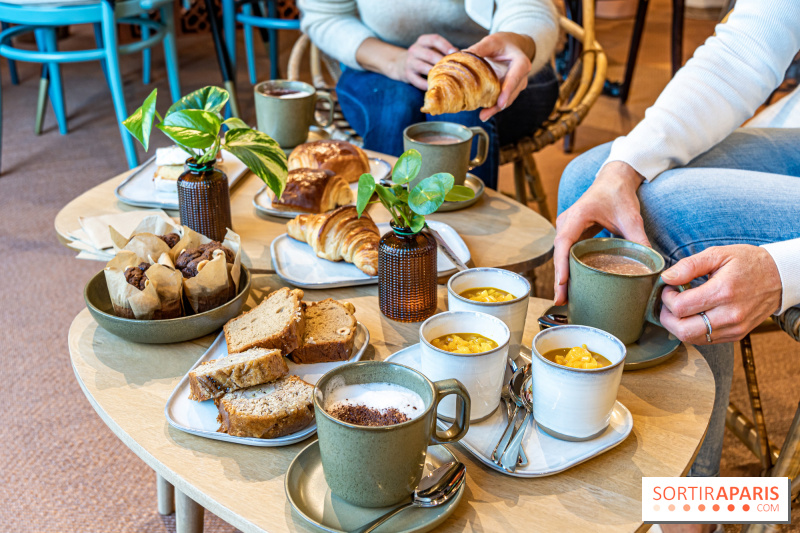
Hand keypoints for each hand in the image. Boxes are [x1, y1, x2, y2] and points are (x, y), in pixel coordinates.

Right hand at [391, 34, 456, 89]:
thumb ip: (444, 51)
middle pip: (429, 54)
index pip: (434, 39)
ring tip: (445, 78)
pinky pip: (417, 80)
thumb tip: (461, 55)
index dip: (445, 45)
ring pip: (422, 67)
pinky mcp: (407, 74)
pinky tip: (434, 86)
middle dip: (441, 62)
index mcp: (423, 40)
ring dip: (434, 73)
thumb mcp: (432, 49)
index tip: (454, 52)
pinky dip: (426, 84)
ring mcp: (409, 62)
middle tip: (453, 68)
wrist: (401, 64)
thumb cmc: (424, 57)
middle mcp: (414, 49)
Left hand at [467, 32, 535, 120]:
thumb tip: (463, 55)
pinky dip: (493, 106)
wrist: (512, 46)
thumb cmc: (503, 43)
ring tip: (482, 116)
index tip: (500, 102)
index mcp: (521, 63)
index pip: (515, 77)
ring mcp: (516, 85)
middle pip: (511, 94)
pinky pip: (502, 99)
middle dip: (498, 106)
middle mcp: (521, 76)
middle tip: (484, 115)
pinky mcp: (509, 91)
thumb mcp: (492, 41)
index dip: (508, 91)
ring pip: (507, 100)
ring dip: (495, 109)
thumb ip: (480, 48)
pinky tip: (483, 112)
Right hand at [553, 161, 647, 304]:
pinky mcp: (572, 232)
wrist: (615, 178)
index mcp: (576, 217)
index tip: (562, 285)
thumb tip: (653, 266)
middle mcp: (566, 222)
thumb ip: (640, 241)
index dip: (561, 266)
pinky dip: (567, 267)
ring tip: (564, 296)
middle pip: (559, 254)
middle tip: (562, 300)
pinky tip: (570, 283)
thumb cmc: (619, 194)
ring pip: (560, 254)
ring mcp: (567, 227)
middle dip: (559, 278)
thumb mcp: (631, 218)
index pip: (564, 244)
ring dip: (561, 275)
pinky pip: (566, 252)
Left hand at [659, 245, 781, 343]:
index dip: (666, 298)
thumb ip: (689, 265)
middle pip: (683, 330)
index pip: (680, 307)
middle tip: (668, 303)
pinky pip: (706, 340)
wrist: (779, 277)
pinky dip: (692, 331)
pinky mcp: (737, 334)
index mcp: (723, 292)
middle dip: (666, 317)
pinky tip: (693, 316)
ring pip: (692, 338)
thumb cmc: (747, 263)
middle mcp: (729, 314)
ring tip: (679, 309)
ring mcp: (734, 327)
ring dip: (677, 326)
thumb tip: (667, 277)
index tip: (669, 288)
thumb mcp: (718, 254)